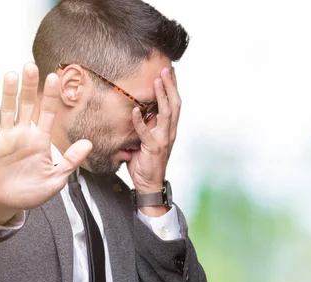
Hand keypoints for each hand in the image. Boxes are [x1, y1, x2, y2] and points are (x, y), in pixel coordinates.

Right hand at [0, 63, 91, 223]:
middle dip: (30, 87)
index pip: (48, 113)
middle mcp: (23, 135)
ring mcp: (5, 138)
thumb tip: (88, 144)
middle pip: (27, 105)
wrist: (5, 204)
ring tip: (11, 75)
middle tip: (31, 67)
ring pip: (7, 110)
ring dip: (8, 93)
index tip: (55, 77)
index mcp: (40, 141)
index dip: (51, 96)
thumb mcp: (55, 181)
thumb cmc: (30, 193)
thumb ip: (70, 162)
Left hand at [127, 67, 179, 194]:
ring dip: (161, 96)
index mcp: (170, 129)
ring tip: (157, 81)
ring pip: (166, 113)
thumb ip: (146, 126)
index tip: (170, 72)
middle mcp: (170, 132)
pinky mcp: (153, 148)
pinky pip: (146, 132)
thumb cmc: (146, 162)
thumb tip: (139, 111)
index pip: (174, 104)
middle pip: (174, 104)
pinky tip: (136, 110)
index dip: (173, 87)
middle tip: (166, 69)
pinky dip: (140, 121)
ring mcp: (163, 140)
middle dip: (170, 86)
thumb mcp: (147, 140)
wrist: (149, 184)